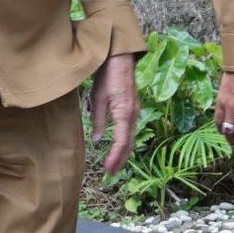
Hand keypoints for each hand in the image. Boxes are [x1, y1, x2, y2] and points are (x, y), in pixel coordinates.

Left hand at [87, 53, 140, 176]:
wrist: (120, 58)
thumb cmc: (108, 76)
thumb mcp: (98, 98)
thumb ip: (99, 120)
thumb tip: (98, 139)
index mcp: (125, 113)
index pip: (122, 142)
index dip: (115, 157)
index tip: (107, 169)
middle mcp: (133, 114)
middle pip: (129, 143)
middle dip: (120, 159)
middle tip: (111, 173)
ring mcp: (135, 111)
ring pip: (131, 137)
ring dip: (123, 152)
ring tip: (115, 164)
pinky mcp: (133, 107)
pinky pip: (131, 129)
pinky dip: (126, 141)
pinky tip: (119, 146)